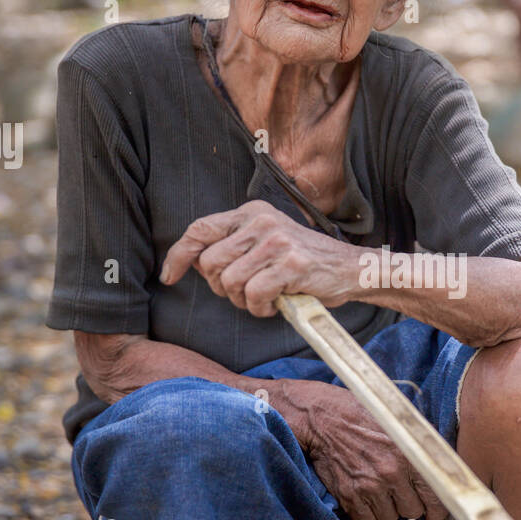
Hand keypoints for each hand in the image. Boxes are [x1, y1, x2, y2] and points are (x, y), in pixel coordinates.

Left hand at [159, 201, 358, 315]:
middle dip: (221, 287)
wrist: (351, 269)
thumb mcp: (267, 242)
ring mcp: (278, 241)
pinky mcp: (292, 264)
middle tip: (244, 294)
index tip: (169, 276)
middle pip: (211, 262)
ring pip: (231, 281)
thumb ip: (233, 247)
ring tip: (264, 299)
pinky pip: (254, 294)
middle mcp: (262, 220)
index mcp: (252, 211)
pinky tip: (276, 305)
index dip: (179, 255)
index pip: (200, 229)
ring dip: (243, 301)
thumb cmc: (304, 263)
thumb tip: (195, 262)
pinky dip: (260, 308)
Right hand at [300, 385, 447, 519]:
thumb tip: (442, 471)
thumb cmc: (364, 418)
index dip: (436, 508)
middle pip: (412, 511)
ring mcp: (369, 486)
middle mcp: (391, 473)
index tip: (434, 512)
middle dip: (407, 504)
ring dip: (385, 508)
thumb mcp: (399, 426)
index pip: (434, 496)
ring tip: (376, 488)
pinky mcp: (348, 495)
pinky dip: (365, 513)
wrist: (325, 418)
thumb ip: (420, 450)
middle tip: (398, 491)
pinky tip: (362, 495)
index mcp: (409, 455)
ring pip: (388, 518)